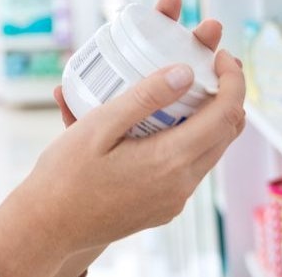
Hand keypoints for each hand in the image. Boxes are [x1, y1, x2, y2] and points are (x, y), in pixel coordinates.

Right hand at [0, 0, 245, 276]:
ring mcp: (175, 200)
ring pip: (210, 150)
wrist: (48, 227)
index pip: (226, 114)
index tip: (221, 55)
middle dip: (225, 95)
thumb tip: (185, 72)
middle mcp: (182, 185)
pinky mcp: (165, 207)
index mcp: (170, 161)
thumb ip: (144, 97)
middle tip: (204, 65)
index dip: (233, 80)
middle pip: (226, 133)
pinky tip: (157, 124)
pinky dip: (187, 139)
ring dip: (206, 118)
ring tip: (179, 90)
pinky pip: (190, 167)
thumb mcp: (99, 125)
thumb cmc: (65, 174)